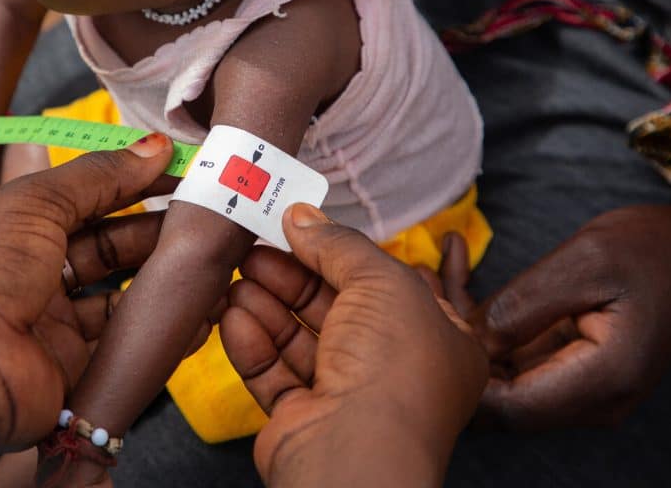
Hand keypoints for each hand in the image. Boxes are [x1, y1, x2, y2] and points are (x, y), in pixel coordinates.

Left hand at [0, 135, 174, 486]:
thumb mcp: (34, 204)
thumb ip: (97, 175)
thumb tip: (154, 145)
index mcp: (18, 227)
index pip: (87, 196)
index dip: (132, 182)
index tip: (182, 170)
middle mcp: (37, 272)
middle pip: (110, 244)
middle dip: (156, 228)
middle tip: (207, 214)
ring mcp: (56, 321)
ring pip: (122, 290)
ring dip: (162, 274)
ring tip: (210, 255)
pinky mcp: (77, 365)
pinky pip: (125, 337)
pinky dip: (160, 321)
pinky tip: (197, 303)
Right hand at [221, 204, 486, 487]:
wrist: (358, 455)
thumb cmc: (393, 366)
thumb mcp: (380, 281)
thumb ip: (338, 244)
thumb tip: (300, 214)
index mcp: (435, 338)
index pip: (384, 285)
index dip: (340, 253)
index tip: (298, 227)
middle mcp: (395, 370)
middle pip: (335, 309)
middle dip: (292, 276)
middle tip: (254, 248)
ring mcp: (349, 398)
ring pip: (301, 341)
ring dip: (268, 305)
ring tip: (239, 277)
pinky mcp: (305, 420)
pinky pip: (276, 374)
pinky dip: (254, 343)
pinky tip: (235, 315)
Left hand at [439, 204, 670, 428]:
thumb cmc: (650, 248)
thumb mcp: (584, 261)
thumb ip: (525, 304)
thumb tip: (470, 337)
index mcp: (603, 379)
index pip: (511, 408)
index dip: (460, 379)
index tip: (425, 324)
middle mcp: (592, 398)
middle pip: (500, 398)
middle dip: (453, 350)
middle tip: (421, 286)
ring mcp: (580, 387)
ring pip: (500, 377)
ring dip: (462, 333)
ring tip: (432, 273)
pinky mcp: (569, 368)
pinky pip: (513, 358)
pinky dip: (483, 326)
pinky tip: (456, 274)